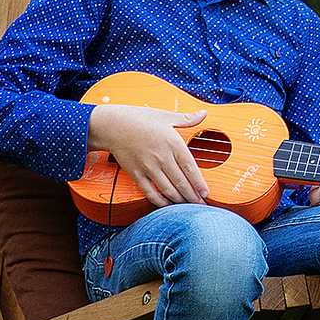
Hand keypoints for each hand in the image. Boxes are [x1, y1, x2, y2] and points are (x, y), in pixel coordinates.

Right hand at [86, 103, 210, 206]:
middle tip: (201, 205)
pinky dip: (160, 201)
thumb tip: (204, 113)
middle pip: (181, 182)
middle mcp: (162, 158)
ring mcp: (149, 168)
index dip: (199, 183)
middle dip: (193, 196)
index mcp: (173, 143)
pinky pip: (150, 193)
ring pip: (168, 190)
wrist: (113, 125)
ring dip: (180, 201)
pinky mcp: (137, 174)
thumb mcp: (166, 116)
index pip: (191, 168)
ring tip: (188, 206)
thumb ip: (187, 118)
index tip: (206, 192)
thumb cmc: (140, 119)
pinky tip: (168, 205)